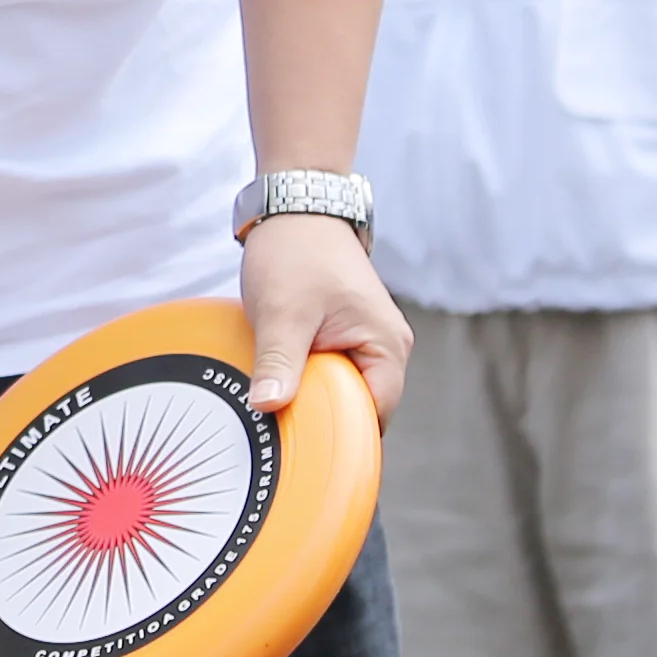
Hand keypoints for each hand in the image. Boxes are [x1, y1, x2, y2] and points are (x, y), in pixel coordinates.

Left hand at [233, 212, 406, 426]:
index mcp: (386, 346)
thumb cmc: (296, 252)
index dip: (341, 436)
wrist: (296, 207)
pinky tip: (283, 381)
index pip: (374, 417)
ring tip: (280, 401)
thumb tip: (269, 407)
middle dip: (324, 420)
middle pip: (361, 410)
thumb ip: (278, 363)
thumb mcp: (282, 313)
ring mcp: (370, 341)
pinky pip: (334, 374)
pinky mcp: (349, 336)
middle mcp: (388, 348)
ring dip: (314, 398)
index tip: (303, 449)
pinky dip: (310, 381)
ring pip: (344, 392)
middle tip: (281, 429)